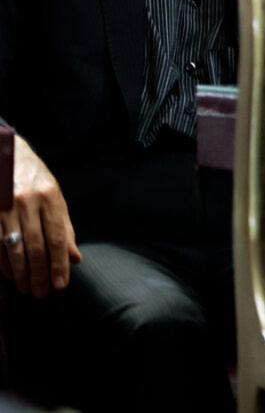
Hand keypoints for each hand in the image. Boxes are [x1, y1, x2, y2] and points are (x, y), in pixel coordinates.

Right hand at [1, 135, 80, 297]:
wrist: (5, 153)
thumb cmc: (35, 178)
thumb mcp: (55, 196)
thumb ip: (64, 227)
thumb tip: (74, 257)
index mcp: (49, 196)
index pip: (56, 237)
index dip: (59, 264)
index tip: (60, 285)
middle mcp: (27, 202)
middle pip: (35, 246)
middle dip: (39, 273)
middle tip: (41, 293)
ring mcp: (4, 206)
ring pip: (12, 248)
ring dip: (20, 273)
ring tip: (27, 288)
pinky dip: (2, 263)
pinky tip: (10, 274)